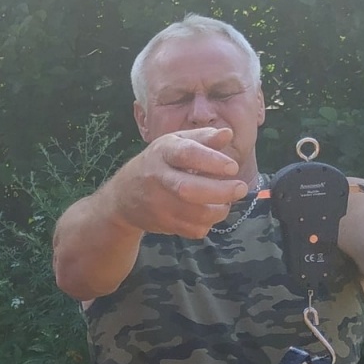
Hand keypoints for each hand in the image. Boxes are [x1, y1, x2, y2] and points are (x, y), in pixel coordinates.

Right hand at [105, 127, 249, 238]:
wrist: (122, 196)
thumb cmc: (159, 163)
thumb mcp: (175, 143)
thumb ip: (203, 139)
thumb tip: (227, 134)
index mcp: (163, 152)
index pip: (186, 154)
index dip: (211, 160)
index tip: (233, 167)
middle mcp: (157, 178)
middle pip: (188, 189)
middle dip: (220, 191)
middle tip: (240, 188)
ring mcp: (158, 204)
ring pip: (194, 214)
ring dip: (219, 210)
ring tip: (226, 201)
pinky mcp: (163, 224)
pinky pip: (193, 230)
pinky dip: (208, 224)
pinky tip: (209, 213)